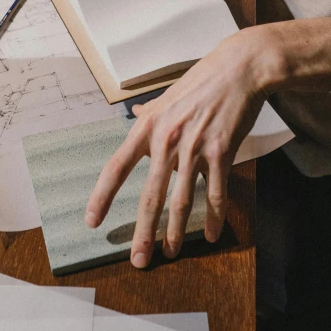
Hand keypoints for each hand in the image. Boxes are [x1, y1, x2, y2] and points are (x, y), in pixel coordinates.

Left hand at [85, 30, 266, 267]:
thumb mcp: (167, 95)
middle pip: (149, 196)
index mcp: (148, 127)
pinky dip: (214, 217)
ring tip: (171, 253)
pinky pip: (216, 193)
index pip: (116, 167)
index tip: (92, 221)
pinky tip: (212, 234)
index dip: (102, 196)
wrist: (238, 70)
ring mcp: (194, 147)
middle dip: (143, 233)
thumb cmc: (202, 81)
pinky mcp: (221, 152)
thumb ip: (150, 112)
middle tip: (138, 260)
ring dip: (176, 232)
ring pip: (181, 200)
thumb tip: (136, 114)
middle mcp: (167, 140)